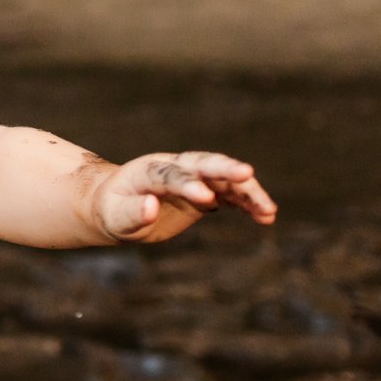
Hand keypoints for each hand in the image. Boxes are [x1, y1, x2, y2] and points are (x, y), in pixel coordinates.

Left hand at [94, 152, 275, 242]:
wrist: (118, 204)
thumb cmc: (112, 211)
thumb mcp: (116, 217)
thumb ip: (132, 213)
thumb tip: (150, 207)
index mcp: (148, 171)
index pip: (170, 175)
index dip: (187, 185)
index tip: (206, 200)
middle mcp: (174, 168)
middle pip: (202, 164)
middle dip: (225, 168)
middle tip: (247, 174)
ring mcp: (192, 177)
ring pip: (223, 178)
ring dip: (246, 191)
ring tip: (268, 211)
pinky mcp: (205, 191)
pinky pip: (230, 194)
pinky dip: (247, 203)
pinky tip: (266, 216)